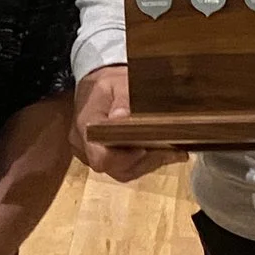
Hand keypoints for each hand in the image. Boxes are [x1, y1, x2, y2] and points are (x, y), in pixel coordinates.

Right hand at [75, 66, 186, 183]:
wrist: (94, 84)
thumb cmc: (108, 83)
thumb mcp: (118, 83)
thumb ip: (123, 98)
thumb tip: (122, 116)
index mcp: (86, 126)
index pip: (100, 158)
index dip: (125, 159)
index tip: (146, 148)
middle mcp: (84, 145)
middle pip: (115, 168)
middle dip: (144, 162)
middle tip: (169, 149)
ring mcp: (90, 153)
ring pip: (121, 171)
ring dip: (147, 164)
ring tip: (170, 151)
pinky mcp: (100, 155)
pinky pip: (122, 167)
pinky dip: (143, 162)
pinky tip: (162, 152)